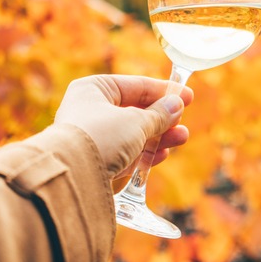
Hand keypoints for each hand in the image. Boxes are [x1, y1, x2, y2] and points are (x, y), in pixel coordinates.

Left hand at [54, 75, 193, 178]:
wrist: (73, 176)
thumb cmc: (102, 137)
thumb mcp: (136, 121)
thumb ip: (159, 114)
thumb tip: (177, 105)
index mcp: (93, 89)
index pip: (135, 86)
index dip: (163, 91)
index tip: (187, 95)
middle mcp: (90, 111)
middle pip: (135, 110)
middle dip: (162, 117)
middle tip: (182, 120)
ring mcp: (93, 137)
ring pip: (133, 133)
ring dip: (158, 136)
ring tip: (181, 137)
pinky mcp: (97, 161)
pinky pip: (126, 152)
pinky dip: (144, 153)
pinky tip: (162, 154)